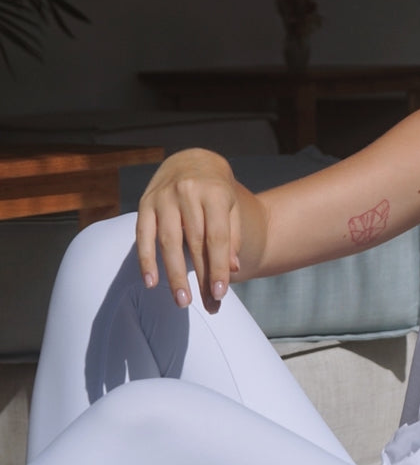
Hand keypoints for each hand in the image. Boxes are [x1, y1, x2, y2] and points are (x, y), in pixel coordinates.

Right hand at [136, 149, 241, 313]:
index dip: (219, 267)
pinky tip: (151, 282)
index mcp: (214, 192)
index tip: (220, 292)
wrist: (192, 160)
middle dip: (200, 276)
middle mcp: (187, 192)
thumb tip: (233, 268)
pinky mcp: (145, 203)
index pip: (217, 237)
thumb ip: (232, 236)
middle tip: (206, 304)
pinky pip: (143, 235)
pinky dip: (146, 260)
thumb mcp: (231, 207)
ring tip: (182, 300)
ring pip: (168, 242)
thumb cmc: (216, 190)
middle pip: (194, 243)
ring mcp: (163, 197)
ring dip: (174, 274)